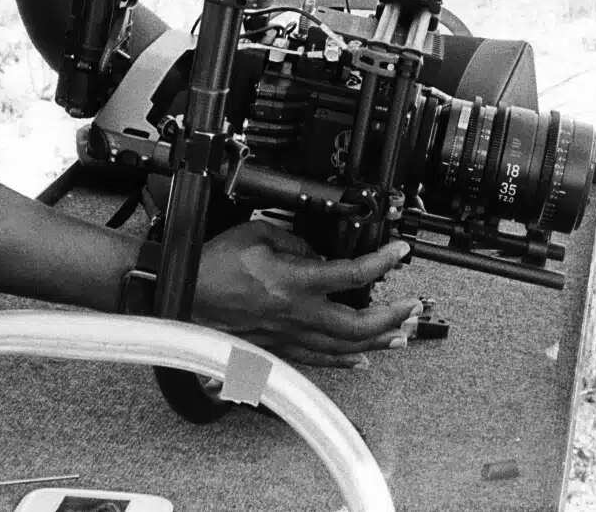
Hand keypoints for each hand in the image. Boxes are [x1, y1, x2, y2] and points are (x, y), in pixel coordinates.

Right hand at [193, 221, 421, 368]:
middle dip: (392, 316)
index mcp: (293, 281)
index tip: (399, 252)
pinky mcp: (277, 349)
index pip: (351, 273)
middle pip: (358, 324)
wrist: (183, 296)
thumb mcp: (256, 235)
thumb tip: (319, 255)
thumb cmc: (213, 266)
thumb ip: (295, 244)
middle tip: (412, 306)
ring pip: (344, 346)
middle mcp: (296, 314)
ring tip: (402, 333)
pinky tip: (363, 359)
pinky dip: (345, 361)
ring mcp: (288, 336)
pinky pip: (319, 360)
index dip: (382, 261)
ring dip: (378, 340)